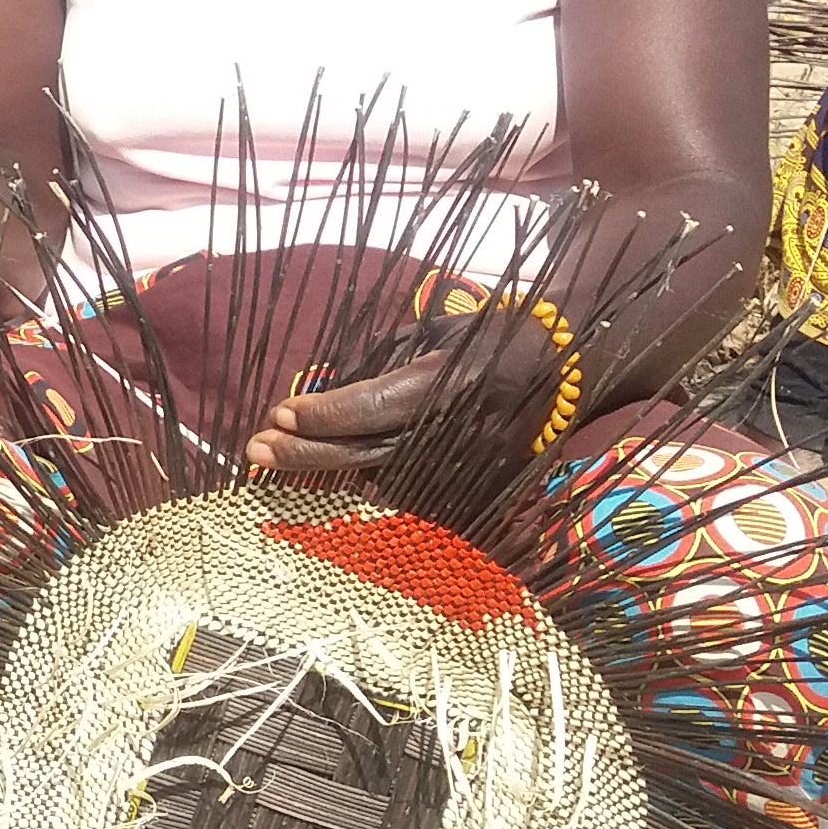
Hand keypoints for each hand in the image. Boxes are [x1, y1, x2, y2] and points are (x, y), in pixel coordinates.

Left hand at [246, 310, 566, 474]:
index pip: (374, 407)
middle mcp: (462, 428)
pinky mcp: (482, 488)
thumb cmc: (491, 333)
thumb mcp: (433, 331)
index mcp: (453, 380)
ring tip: (280, 461)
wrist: (571, 361)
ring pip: (386, 483)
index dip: (322, 415)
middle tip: (256, 451)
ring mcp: (474, 464)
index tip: (278, 413)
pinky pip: (414, 497)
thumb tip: (322, 388)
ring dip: (331, 474)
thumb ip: (379, 361)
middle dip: (307, 456)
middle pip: (370, 455)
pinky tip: (334, 474)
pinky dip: (369, 487)